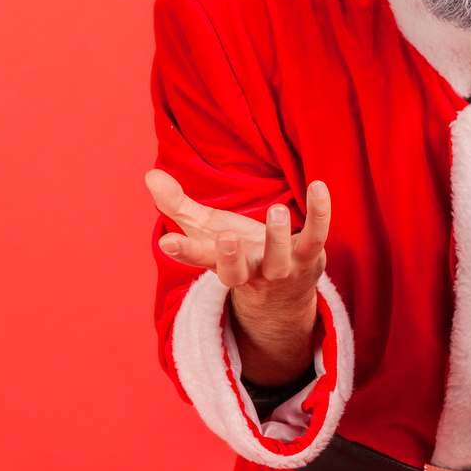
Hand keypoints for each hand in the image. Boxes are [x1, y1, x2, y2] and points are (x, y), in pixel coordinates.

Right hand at [145, 170, 331, 386]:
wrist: (283, 294)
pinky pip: (316, 237)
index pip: (198, 259)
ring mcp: (280, 269)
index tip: (167, 242)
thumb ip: (178, 204)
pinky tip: (319, 186)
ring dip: (277, 237)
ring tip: (276, 209)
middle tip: (226, 238)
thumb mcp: (206, 229)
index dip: (184, 251)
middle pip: (237, 273)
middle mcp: (249, 272)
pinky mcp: (309, 257)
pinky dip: (320, 214)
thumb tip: (150, 176)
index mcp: (220, 264)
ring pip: (279, 260)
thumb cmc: (239, 253)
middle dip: (231, 257)